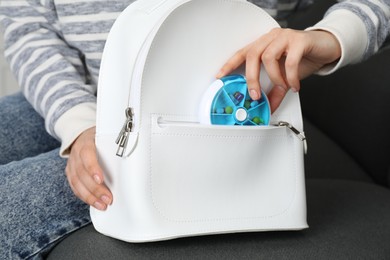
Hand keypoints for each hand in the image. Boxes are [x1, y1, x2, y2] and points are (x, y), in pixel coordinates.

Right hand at [65, 127, 112, 210]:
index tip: (101, 180)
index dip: (93, 168)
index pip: (87, 155)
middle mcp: (76, 153)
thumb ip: (116, 144)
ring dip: (90, 197)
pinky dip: (85, 197)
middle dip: (95, 188)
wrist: (83, 135)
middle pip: (82, 173)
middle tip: (108, 198)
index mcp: (86, 142)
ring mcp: (71, 164)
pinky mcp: (70, 173)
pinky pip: (75, 187)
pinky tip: (95, 203)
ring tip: (102, 205)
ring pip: (77, 183)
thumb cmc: (100, 138)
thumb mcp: (106, 136)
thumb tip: (135, 155)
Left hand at [216, 28, 341, 111]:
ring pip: (268, 57)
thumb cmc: (304, 57)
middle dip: (251, 78)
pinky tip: (294, 85)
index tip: (220, 76)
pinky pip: (290, 61)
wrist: (327, 48)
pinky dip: (290, 77)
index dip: (229, 64)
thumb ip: (275, 90)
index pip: (242, 52)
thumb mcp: (286, 76)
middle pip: (252, 55)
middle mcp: (271, 38)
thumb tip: (269, 107)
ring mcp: (285, 37)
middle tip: (255, 95)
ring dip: (274, 77)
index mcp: (264, 44)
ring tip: (283, 87)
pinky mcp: (300, 40)